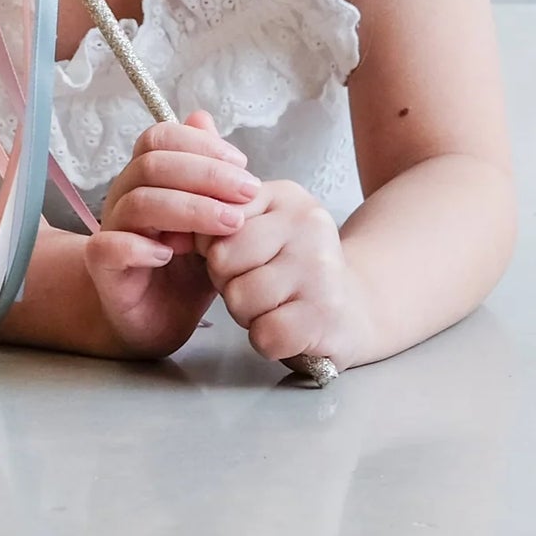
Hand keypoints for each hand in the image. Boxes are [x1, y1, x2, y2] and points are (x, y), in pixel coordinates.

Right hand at [82, 110, 262, 359]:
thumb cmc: (185, 265)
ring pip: (140, 202)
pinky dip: (141, 247)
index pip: (161, 137)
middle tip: (249, 193)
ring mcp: (111, 229)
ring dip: (190, 209)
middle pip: (153, 164)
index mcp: (147, 176)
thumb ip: (209, 175)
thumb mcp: (210, 218)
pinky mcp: (103, 268)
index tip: (242, 163)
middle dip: (206, 174)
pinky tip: (171, 253)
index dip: (201, 144)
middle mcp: (124, 195)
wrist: (156, 318)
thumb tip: (203, 117)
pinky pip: (110, 246)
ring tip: (229, 224)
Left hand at [194, 179, 370, 369]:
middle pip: (223, 260)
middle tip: (255, 285)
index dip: (215, 247)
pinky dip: (267, 339)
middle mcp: (307, 224)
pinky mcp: (324, 315)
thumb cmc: (293, 268)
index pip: (218, 218)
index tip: (238, 256)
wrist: (353, 309)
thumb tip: (182, 203)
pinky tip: (287, 327)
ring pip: (239, 299)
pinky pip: (264, 334)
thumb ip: (224, 210)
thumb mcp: (264, 224)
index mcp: (286, 196)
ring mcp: (319, 269)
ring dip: (247, 313)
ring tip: (274, 305)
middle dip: (227, 282)